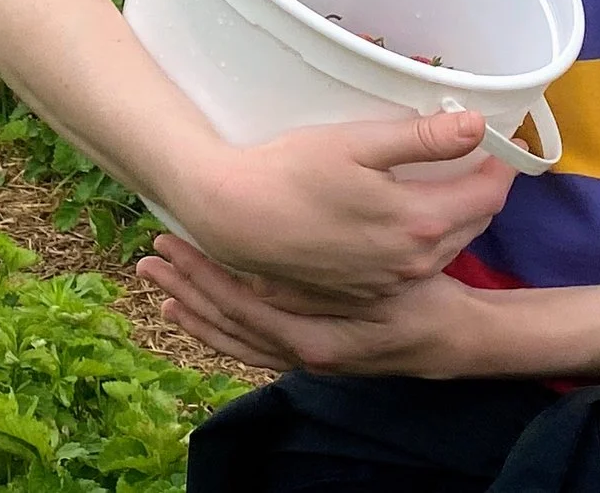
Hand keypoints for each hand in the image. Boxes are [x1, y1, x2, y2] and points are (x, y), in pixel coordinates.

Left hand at [141, 232, 495, 376]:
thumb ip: (327, 279)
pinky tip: (197, 312)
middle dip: (185, 288)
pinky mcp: (308, 352)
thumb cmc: (420, 299)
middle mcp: (297, 354)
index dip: (201, 273)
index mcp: (310, 337)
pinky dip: (219, 327)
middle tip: (149, 259)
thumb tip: (268, 270)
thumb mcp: (381, 279)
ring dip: (194, 308)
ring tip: (159, 283)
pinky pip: (249, 344)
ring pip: (232, 337)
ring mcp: (301, 356)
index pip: (237, 306)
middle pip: (224, 324)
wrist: (450, 339)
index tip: (171, 243)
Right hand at [168, 109, 514, 302]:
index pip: (487, 195)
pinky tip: (404, 215)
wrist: (236, 218)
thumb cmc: (293, 170)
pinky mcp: (364, 291)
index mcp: (420, 222)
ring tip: (446, 179)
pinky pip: (413, 266)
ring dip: (454, 215)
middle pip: (472, 224)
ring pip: (444, 247)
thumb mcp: (359, 143)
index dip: (502, 165)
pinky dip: (423, 239)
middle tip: (477, 155)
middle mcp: (412, 262)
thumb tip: (478, 125)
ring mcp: (388, 283)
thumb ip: (423, 138)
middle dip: (482, 189)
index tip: (504, 139)